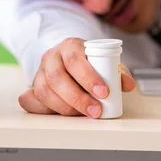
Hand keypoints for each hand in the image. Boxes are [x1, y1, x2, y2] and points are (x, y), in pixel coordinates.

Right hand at [18, 37, 135, 117]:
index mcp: (69, 46)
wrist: (68, 58)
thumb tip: (128, 85)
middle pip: (57, 77)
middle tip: (95, 110)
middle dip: (77, 97)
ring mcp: (40, 71)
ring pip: (45, 90)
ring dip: (65, 107)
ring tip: (85, 114)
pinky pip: (32, 100)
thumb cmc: (88, 61)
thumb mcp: (105, 62)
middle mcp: (51, 56)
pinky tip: (59, 114)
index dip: (88, 78)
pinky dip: (45, 109)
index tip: (104, 92)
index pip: (74, 60)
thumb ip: (118, 72)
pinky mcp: (34, 86)